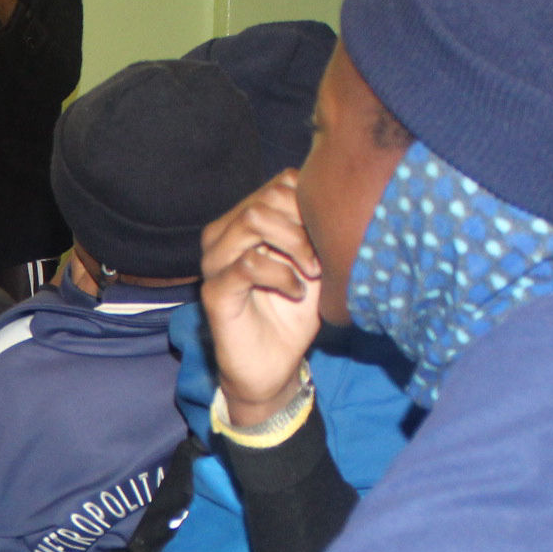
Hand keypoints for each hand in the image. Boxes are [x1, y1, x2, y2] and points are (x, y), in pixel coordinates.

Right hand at [200, 173, 322, 428]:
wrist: (273, 367)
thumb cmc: (293, 314)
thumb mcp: (315, 265)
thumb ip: (316, 231)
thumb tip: (338, 199)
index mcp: (244, 222)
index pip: (279, 184)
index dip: (311, 204)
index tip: (330, 237)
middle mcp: (222, 236)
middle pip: (267, 198)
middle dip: (304, 224)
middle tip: (322, 257)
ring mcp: (214, 262)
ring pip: (253, 220)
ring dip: (294, 244)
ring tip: (311, 272)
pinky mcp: (214, 291)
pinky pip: (248, 264)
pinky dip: (281, 275)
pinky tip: (297, 292)